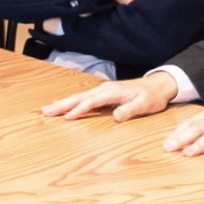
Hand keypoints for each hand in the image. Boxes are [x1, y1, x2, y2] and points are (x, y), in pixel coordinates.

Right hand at [41, 73, 178, 120]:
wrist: (158, 86)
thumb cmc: (151, 97)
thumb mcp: (144, 105)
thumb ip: (130, 110)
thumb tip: (115, 117)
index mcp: (111, 92)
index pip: (91, 102)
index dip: (79, 109)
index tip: (66, 117)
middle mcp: (104, 89)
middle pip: (79, 98)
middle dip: (62, 104)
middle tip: (45, 111)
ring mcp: (102, 91)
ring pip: (79, 97)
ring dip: (63, 103)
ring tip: (48, 109)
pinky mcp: (103, 94)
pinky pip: (83, 99)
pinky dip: (71, 102)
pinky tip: (63, 106)